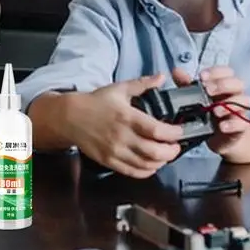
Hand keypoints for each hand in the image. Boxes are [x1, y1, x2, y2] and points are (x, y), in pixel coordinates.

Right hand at [69, 74, 184, 178]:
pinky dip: (147, 171)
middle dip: (172, 151)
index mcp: (127, 117)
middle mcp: (122, 136)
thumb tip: (161, 77)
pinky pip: (133, 172)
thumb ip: (142, 84)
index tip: (179, 131)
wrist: (70, 117)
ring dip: (161, 162)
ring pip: (146, 165)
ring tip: (165, 155)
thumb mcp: (119, 89)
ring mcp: (115, 151)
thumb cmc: (95, 102)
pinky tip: (151, 165)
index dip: (174, 133)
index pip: (157, 130)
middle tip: (176, 146)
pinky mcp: (109, 161)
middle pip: (155, 152)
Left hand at [172, 67, 249, 156]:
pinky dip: (233, 124)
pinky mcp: (241, 127)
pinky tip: (222, 126)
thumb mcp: (195, 97)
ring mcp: (240, 110)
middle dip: (222, 84)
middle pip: (238, 83)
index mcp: (224, 84)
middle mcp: (234, 94)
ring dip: (229, 104)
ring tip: (215, 110)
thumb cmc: (208, 112)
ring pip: (244, 100)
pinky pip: (243, 123)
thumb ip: (186, 84)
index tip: (201, 77)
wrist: (220, 137)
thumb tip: (176, 70)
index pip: (226, 71)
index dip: (215, 72)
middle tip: (208, 90)